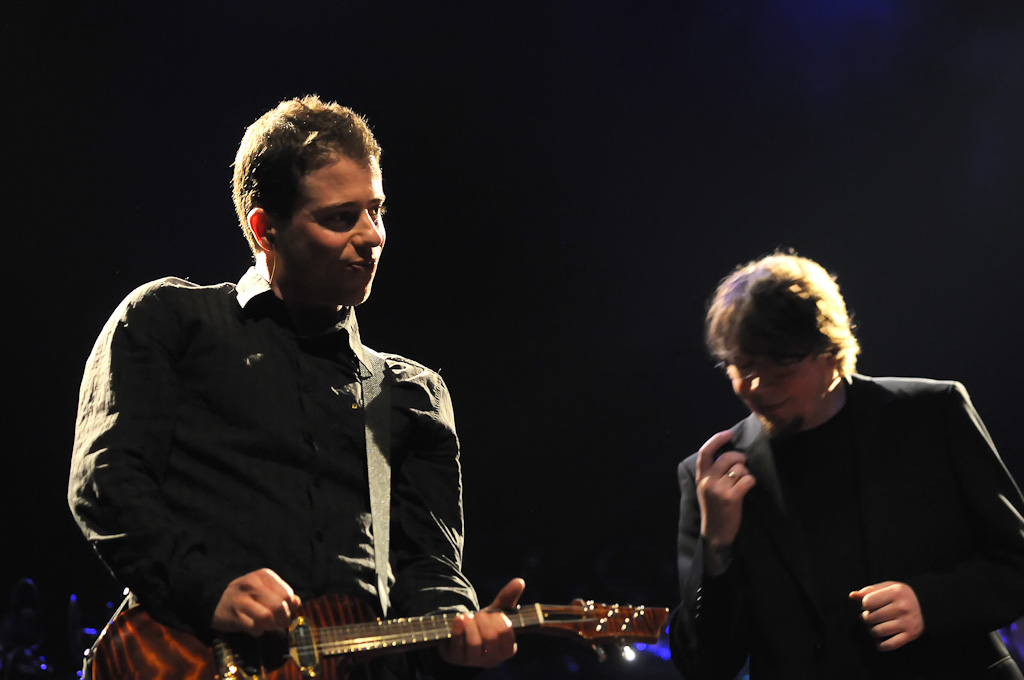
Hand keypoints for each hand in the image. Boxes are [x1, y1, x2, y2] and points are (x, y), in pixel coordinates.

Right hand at [211, 568, 301, 635]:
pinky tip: (256, 628)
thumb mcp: (263, 588)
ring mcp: (241, 600)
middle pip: (278, 606)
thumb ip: (281, 593)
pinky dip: (259, 631)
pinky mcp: (233, 616)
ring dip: (272, 626)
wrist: (214, 599)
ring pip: (267, 617)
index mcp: (263, 575)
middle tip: (280, 623)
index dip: (289, 607)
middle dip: (282, 618)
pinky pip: (254, 628)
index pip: (286, 594)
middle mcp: (251, 585)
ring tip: (269, 626)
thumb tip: (297, 602)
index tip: (286, 612)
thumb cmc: (245, 594)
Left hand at [439, 578, 524, 667]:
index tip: (496, 613)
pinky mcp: (456, 659)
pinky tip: (458, 619)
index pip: (507, 636)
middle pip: (490, 639)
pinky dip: (458, 629)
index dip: (500, 621)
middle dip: (484, 621)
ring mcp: (473, 661)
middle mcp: (492, 659)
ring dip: (471, 624)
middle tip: (479, 614)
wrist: (461, 636)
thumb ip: (508, 598)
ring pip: (474, 644)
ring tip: (467, 615)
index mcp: (506, 649)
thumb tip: (520, 581)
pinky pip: (458, 645)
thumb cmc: (484, 625)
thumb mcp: (496, 613)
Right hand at [696, 430, 755, 550]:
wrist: (715, 534)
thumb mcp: (707, 489)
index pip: (705, 452)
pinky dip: (751, 482)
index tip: (728, 434)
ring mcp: (718, 490)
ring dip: (746, 473)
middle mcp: (707, 481)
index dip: (717, 439)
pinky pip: (748, 480)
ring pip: (740, 469)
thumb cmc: (714, 509)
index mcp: (700, 477)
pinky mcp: (731, 498)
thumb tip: (729, 455)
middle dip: (739, 458)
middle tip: (743, 463)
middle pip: (727, 457)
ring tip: (742, 483)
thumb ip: (713, 473)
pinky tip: (747, 489)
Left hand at [849, 581, 923, 650]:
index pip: (867, 602)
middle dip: (866, 618)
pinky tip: (879, 639)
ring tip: (874, 626)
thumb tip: (852, 595)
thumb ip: (868, 591)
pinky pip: (889, 645)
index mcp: (896, 592)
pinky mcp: (911, 635)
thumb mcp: (887, 587)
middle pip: (870, 618)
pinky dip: (880, 644)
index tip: (869, 605)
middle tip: (870, 617)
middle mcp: (903, 607)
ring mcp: (907, 622)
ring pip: (877, 632)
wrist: (926, 605)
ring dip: (871, 631)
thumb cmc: (900, 596)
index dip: (864, 605)